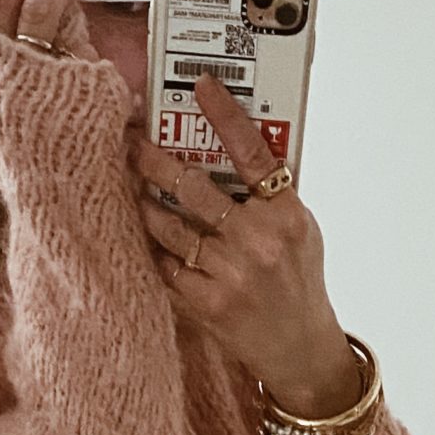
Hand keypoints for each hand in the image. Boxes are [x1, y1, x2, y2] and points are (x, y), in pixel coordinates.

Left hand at [130, 75, 360, 416]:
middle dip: (155, 162)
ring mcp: (231, 274)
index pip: (253, 152)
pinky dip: (158, 252)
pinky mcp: (209, 303)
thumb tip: (229, 149)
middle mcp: (259, 240)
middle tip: (133, 145)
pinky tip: (154, 242)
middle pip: (194, 187)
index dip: (225, 115)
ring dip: (147, 206)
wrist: (301, 349)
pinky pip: (168, 266)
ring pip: (171, 226)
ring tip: (136, 193)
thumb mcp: (301, 231)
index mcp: (287, 214)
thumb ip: (270, 195)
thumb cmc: (298, 282)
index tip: (201, 86)